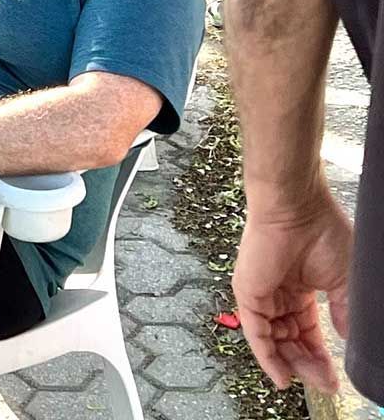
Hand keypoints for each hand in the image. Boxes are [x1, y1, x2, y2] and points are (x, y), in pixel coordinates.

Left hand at [233, 192, 353, 393]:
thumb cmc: (323, 233)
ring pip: (274, 341)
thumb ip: (343, 312)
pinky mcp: (247, 292)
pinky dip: (267, 357)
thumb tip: (345, 338)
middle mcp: (279, 295)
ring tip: (312, 381)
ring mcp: (261, 294)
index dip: (321, 357)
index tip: (334, 380)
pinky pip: (256, 332)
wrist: (298, 209)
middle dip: (308, 365)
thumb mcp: (344, 281)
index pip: (308, 333)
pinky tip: (281, 376)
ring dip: (292, 364)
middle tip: (325, 384)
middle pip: (291, 341)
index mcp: (300, 291)